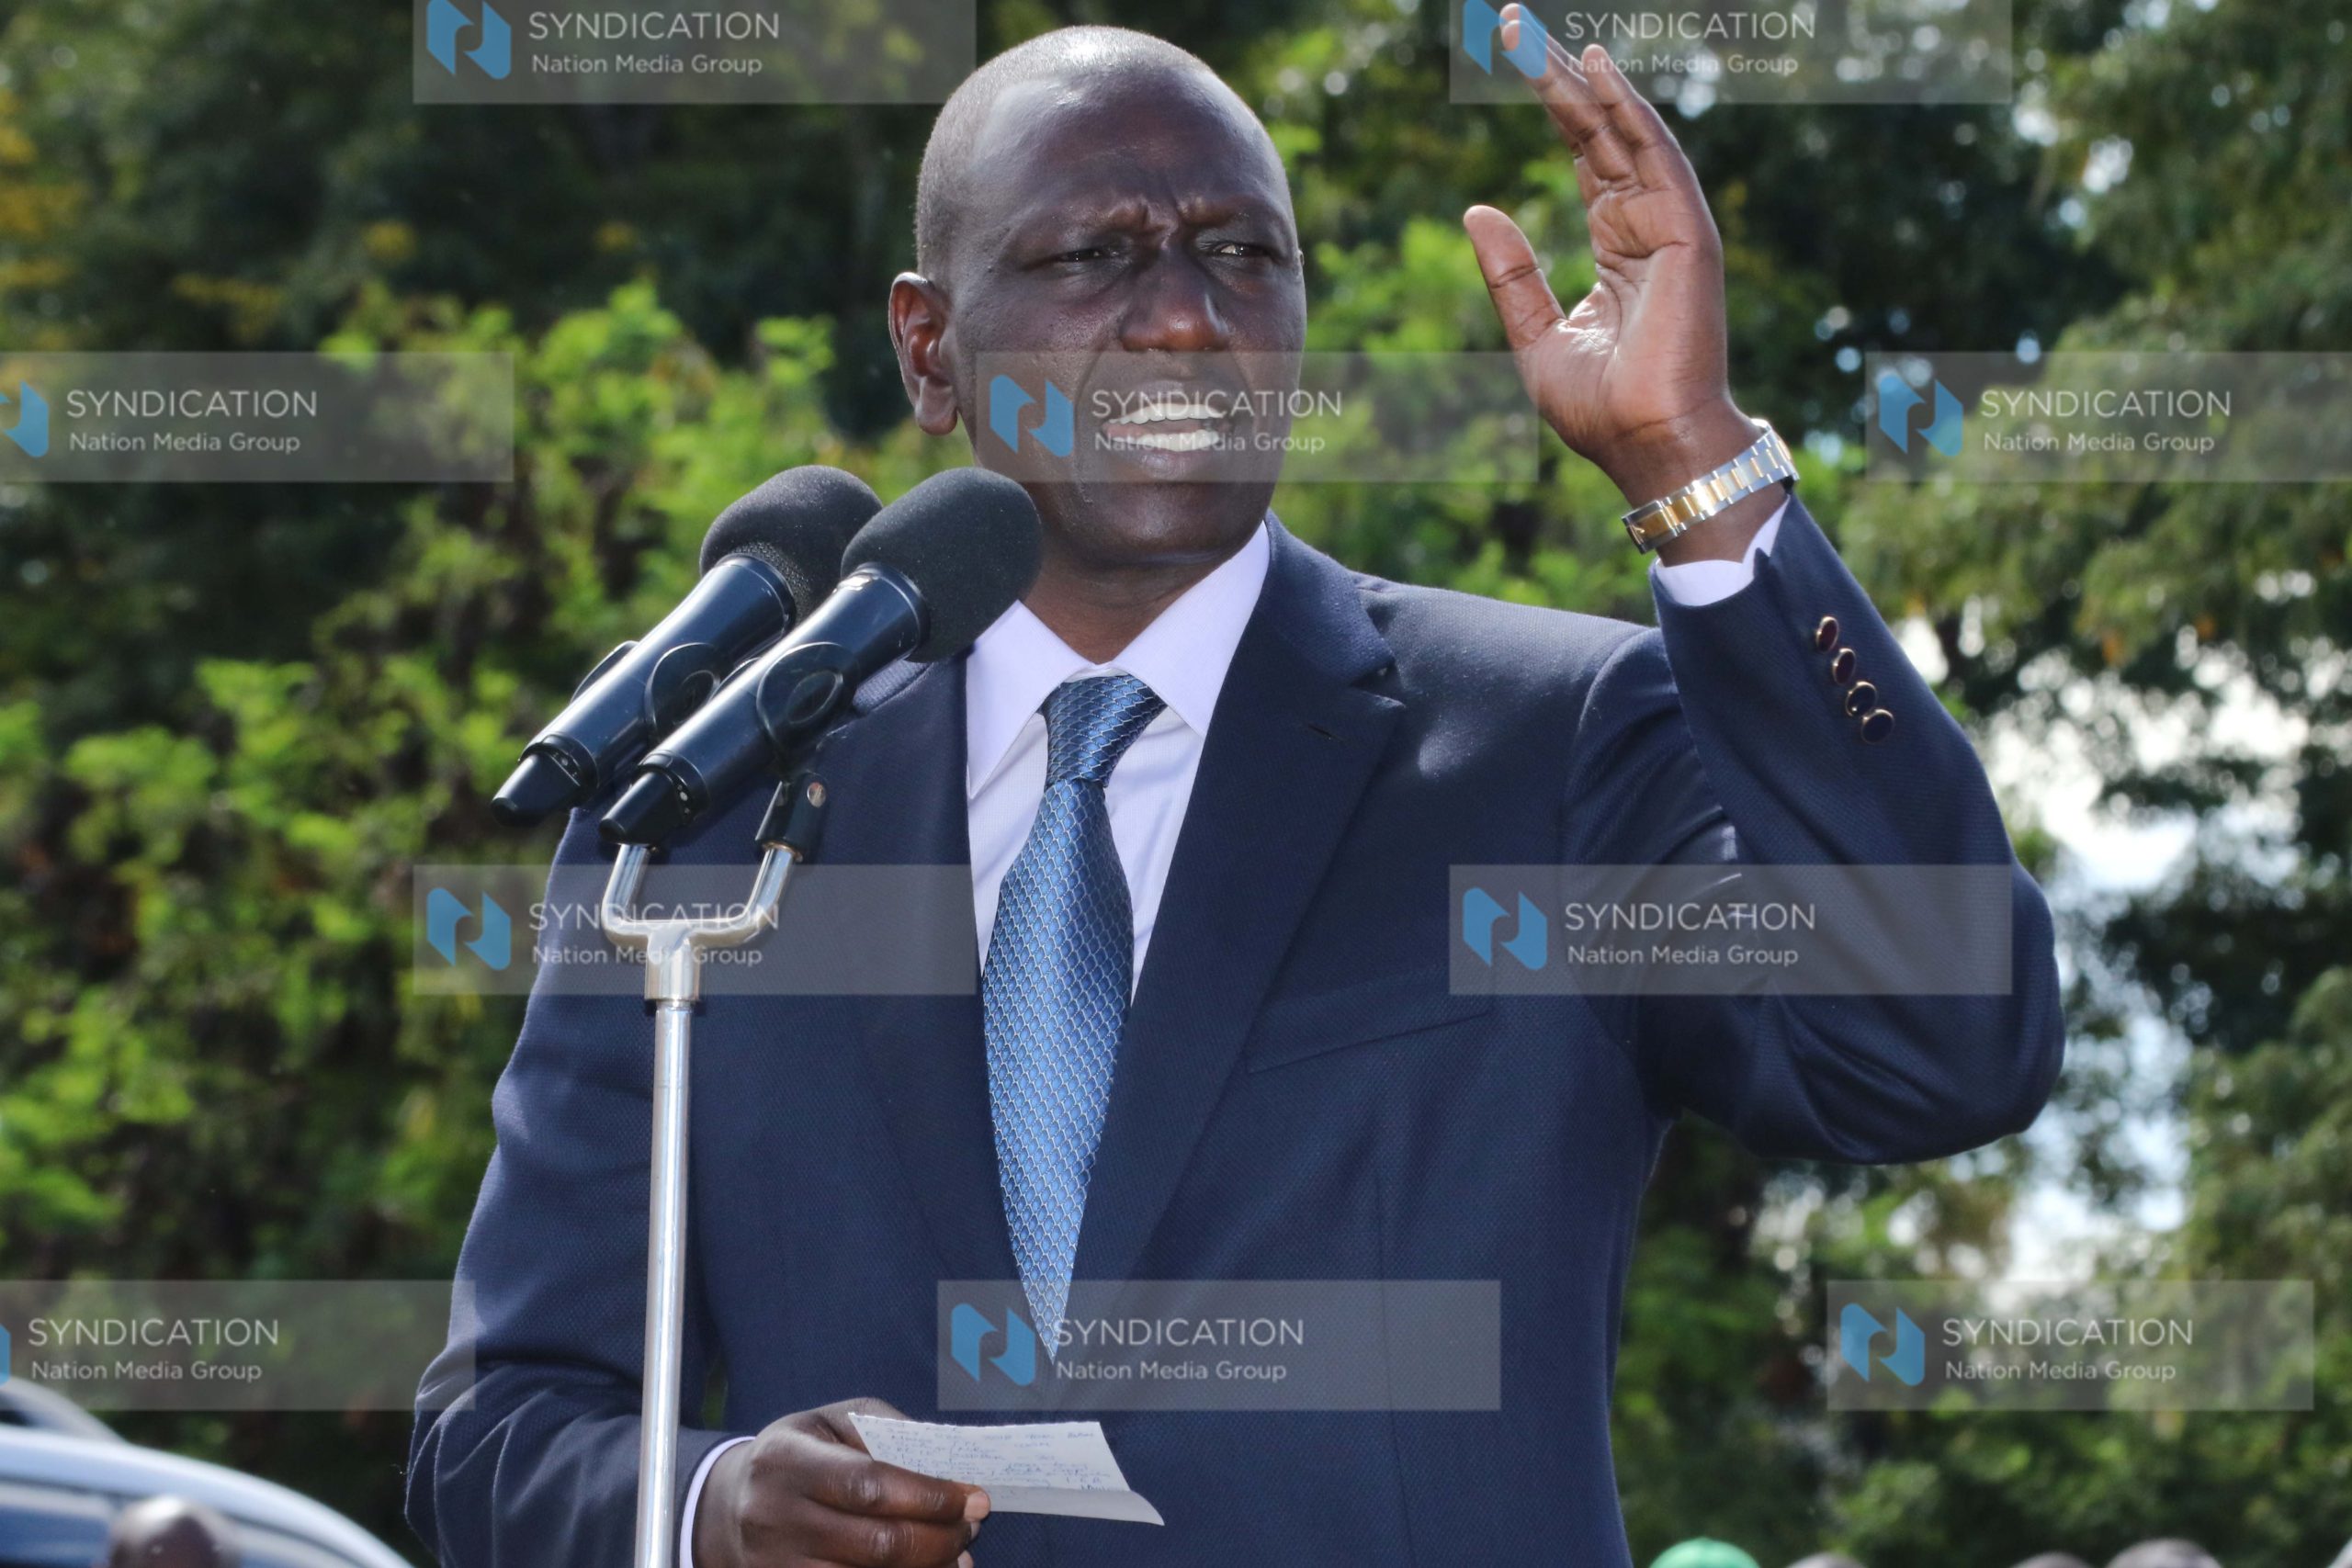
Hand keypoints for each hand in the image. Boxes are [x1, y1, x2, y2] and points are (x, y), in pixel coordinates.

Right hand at [693, 1398, 987, 1567]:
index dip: (929, 1496)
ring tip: (957, 1550)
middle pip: (877, 1545)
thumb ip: (889, 1432)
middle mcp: (774, 1517)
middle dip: (940, 1538)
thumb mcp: (834, 1422)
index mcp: (785, 1460)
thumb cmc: (800, 1455)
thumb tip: (949, 1465)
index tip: (974, 1497)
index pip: (868, 1485)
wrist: (732, 1506)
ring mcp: (776, 1565)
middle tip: (972, 1525)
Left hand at [1464, 19, 1776, 561]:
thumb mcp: (1533, 334)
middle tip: (1512, 25)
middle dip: (1558, 79)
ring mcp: (1671, 228)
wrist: (1645, 447)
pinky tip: (1596, 71)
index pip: (1584, 157)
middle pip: (1600, 133)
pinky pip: (1656, 159)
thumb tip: (1476, 210)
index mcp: (1617, 247)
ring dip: (1587, 82)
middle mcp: (1646, 226)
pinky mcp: (1688, 236)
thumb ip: (1510, 272)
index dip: (1554, 107)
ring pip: (1625, 135)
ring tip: (1543, 36)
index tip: (1513, 58)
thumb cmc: (1599, 408)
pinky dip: (1629, 112)